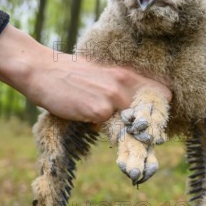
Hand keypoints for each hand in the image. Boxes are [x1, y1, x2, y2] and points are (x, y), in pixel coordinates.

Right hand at [0, 25, 171, 122]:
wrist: (41, 70)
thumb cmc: (69, 72)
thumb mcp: (100, 72)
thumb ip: (118, 86)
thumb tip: (132, 105)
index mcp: (127, 74)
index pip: (163, 93)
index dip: (160, 109)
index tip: (153, 119)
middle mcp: (124, 84)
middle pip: (152, 113)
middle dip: (147, 127)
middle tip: (140, 136)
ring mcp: (112, 98)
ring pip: (131, 125)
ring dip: (125, 132)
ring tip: (112, 131)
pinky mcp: (98, 112)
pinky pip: (108, 128)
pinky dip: (101, 130)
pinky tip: (88, 122)